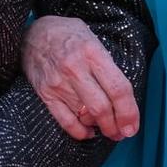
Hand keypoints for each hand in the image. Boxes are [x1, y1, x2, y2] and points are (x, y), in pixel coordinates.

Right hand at [24, 15, 138, 141]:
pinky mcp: (45, 93)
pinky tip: (88, 132)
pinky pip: (65, 121)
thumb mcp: (92, 38)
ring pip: (85, 116)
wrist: (33, 33)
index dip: (129, 112)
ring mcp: (58, 83)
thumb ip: (107, 63)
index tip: (133, 125)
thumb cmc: (68, 35)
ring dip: (100, 128)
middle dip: (116, 126)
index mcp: (92, 52)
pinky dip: (79, 132)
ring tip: (107, 128)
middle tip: (122, 133)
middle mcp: (75, 68)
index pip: (118, 88)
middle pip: (102, 108)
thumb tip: (124, 94)